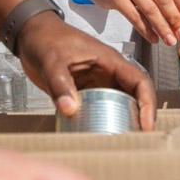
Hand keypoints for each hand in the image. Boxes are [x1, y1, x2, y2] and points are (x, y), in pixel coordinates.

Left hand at [16, 13, 156, 130]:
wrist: (30, 36)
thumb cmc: (45, 39)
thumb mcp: (52, 60)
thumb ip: (60, 84)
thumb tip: (70, 109)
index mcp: (109, 61)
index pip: (140, 81)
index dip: (148, 103)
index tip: (147, 125)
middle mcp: (108, 74)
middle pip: (135, 97)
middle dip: (140, 119)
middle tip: (136, 141)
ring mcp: (98, 84)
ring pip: (119, 105)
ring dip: (123, 122)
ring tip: (121, 143)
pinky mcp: (85, 92)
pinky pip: (101, 109)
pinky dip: (103, 122)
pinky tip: (97, 136)